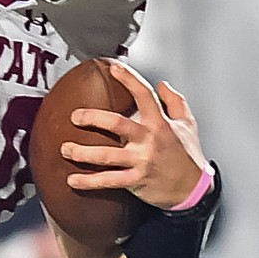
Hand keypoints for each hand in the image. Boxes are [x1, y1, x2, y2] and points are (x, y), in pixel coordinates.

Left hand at [59, 60, 209, 209]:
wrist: (193, 189)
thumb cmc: (188, 156)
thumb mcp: (188, 124)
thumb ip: (176, 102)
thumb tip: (163, 84)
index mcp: (160, 123)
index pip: (144, 95)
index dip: (129, 79)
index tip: (113, 67)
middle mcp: (149, 140)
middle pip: (117, 124)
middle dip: (92, 118)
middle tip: (75, 116)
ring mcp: (141, 160)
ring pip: (107, 155)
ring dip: (82, 152)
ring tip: (65, 149)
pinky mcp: (136, 180)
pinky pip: (108, 180)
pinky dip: (88, 181)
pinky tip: (72, 180)